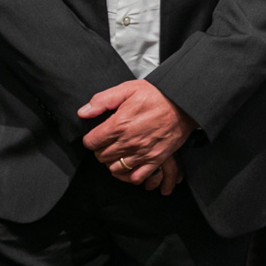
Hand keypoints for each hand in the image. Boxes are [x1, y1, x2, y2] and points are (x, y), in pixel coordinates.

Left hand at [79, 81, 196, 189]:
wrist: (183, 103)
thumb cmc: (155, 95)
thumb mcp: (127, 89)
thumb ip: (102, 100)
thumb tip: (83, 112)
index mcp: (118, 124)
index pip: (91, 142)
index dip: (91, 139)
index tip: (96, 135)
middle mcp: (128, 142)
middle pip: (102, 156)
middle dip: (101, 150)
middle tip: (107, 142)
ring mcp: (142, 153)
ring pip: (115, 168)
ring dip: (113, 162)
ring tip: (117, 153)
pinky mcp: (155, 160)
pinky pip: (136, 177)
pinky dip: (130, 174)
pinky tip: (130, 164)